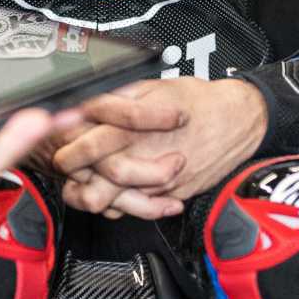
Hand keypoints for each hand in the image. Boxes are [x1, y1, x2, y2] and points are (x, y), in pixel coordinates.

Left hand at [50, 78, 266, 219]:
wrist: (238, 120)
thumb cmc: (198, 101)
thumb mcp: (152, 87)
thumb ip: (117, 99)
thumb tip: (87, 103)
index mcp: (134, 130)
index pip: (88, 148)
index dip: (68, 152)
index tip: (60, 150)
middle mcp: (145, 160)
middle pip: (97, 187)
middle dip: (76, 184)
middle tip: (69, 176)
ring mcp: (159, 183)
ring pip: (116, 205)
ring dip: (98, 198)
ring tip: (87, 187)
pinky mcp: (172, 196)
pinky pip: (140, 210)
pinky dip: (125, 205)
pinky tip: (118, 192)